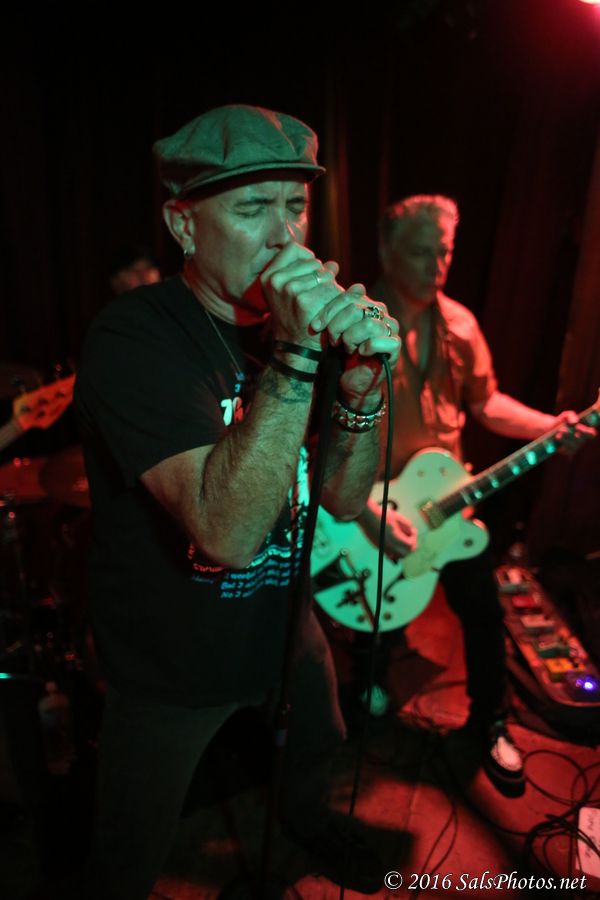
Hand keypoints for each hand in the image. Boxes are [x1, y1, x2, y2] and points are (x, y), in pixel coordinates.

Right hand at [260, 243, 340, 348]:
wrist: (295, 346)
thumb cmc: (296, 316)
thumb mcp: (291, 292)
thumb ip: (309, 273)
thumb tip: (334, 265)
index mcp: (269, 276)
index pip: (293, 248)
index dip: (307, 257)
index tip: (310, 273)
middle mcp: (276, 281)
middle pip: (312, 261)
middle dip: (321, 274)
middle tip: (319, 293)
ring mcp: (290, 290)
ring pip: (324, 274)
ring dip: (330, 285)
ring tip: (324, 301)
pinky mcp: (304, 302)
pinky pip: (330, 288)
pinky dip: (336, 296)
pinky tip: (330, 308)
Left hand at [309, 286, 399, 406]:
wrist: (353, 382)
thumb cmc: (342, 355)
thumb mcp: (335, 330)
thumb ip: (334, 312)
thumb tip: (334, 290)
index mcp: (367, 304)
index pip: (349, 297)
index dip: (329, 311)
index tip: (315, 327)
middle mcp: (381, 313)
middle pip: (356, 309)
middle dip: (338, 326)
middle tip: (334, 341)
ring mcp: (390, 329)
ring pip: (367, 324)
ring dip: (351, 339)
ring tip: (347, 349)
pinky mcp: (394, 346)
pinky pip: (377, 341)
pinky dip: (365, 348)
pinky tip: (361, 354)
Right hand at [359, 498, 417, 559]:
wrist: (365, 514)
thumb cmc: (381, 514)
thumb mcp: (397, 517)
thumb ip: (407, 525)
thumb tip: (412, 530)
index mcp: (395, 540)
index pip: (410, 546)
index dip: (414, 538)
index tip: (412, 531)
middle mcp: (389, 547)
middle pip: (404, 554)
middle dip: (408, 546)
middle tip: (409, 536)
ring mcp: (382, 548)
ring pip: (396, 555)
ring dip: (401, 549)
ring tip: (401, 538)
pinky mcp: (377, 546)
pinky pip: (388, 553)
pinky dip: (393, 550)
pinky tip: (393, 541)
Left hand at [554, 410, 595, 454]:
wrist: (551, 429)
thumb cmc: (562, 421)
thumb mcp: (566, 415)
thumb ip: (571, 415)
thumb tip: (575, 422)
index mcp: (585, 431)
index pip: (591, 434)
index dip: (586, 431)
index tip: (577, 426)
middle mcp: (582, 440)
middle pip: (580, 440)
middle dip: (571, 435)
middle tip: (562, 430)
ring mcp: (576, 447)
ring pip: (573, 446)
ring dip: (565, 439)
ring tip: (557, 435)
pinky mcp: (568, 452)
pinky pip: (566, 450)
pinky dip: (560, 444)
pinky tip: (556, 439)